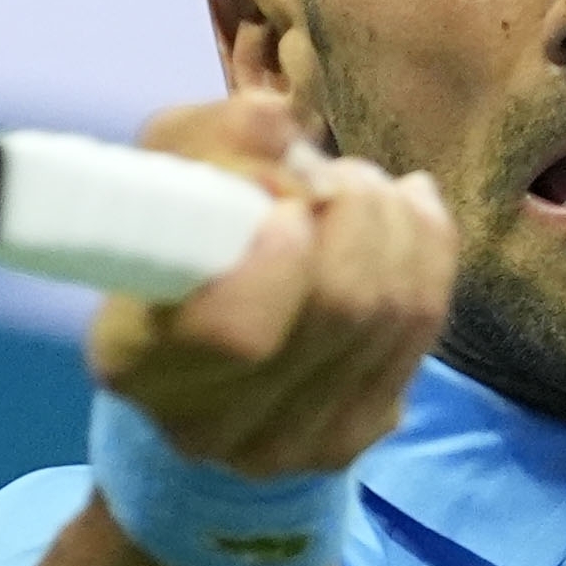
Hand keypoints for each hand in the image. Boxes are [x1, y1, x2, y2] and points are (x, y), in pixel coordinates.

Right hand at [87, 93, 455, 476]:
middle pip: (338, 311)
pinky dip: (428, 250)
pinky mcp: (358, 435)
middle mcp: (212, 425)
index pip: (236, 330)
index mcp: (138, 362)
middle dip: (355, 213)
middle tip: (335, 174)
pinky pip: (425, 327)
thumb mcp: (169, 175)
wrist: (199, 355)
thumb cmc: (176, 247)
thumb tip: (277, 122)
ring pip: (393, 314)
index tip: (288, 202)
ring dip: (393, 224)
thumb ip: (211, 141)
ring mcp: (293, 444)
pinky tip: (406, 214)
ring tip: (363, 188)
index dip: (283, 254)